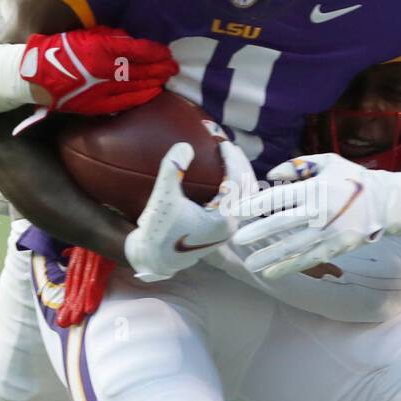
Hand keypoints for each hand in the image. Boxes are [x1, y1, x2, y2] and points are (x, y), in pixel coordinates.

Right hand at [20, 27, 177, 116]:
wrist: (36, 76)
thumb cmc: (60, 49)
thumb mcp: (85, 34)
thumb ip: (110, 36)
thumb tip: (132, 41)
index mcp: (101, 49)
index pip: (138, 50)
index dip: (156, 52)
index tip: (166, 52)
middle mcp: (105, 70)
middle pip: (142, 69)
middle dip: (161, 67)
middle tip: (174, 67)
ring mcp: (102, 89)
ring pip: (137, 85)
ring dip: (155, 81)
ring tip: (167, 78)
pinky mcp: (98, 104)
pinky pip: (126, 101)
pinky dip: (142, 96)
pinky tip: (153, 92)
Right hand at [123, 139, 252, 282]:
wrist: (153, 258)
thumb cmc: (157, 231)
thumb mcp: (162, 198)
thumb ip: (172, 169)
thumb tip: (185, 146)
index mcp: (223, 219)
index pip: (237, 182)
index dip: (231, 158)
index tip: (221, 142)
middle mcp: (230, 226)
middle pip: (248, 189)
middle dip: (241, 164)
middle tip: (228, 145)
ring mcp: (227, 229)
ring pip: (245, 198)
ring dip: (240, 176)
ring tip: (229, 157)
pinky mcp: (220, 229)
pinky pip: (235, 204)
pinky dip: (233, 187)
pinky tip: (221, 175)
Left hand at [234, 153, 387, 280]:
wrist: (387, 201)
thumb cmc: (352, 178)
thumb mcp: (327, 163)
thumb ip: (297, 165)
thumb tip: (271, 175)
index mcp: (315, 188)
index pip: (278, 197)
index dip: (255, 205)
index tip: (236, 212)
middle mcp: (320, 211)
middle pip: (283, 223)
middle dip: (258, 232)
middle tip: (236, 240)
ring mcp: (329, 232)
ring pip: (294, 247)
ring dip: (270, 256)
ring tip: (250, 264)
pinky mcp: (337, 247)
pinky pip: (309, 259)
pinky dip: (289, 267)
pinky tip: (271, 273)